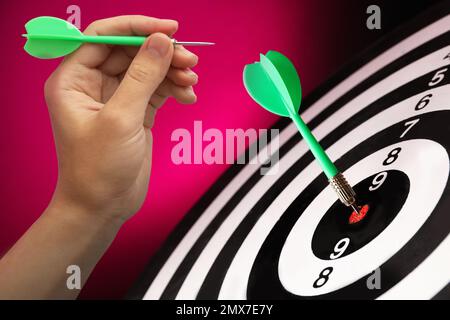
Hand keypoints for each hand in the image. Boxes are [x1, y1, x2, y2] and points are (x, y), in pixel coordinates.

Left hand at [45, 16, 198, 222]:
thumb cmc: (98, 169)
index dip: (136, 27)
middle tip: (189, 59)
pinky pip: (157, 90)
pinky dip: (174, 89)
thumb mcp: (121, 119)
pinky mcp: (135, 112)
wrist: (104, 207)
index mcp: (73, 80)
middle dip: (161, 53)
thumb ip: (142, 77)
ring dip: (171, 71)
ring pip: (147, 70)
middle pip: (130, 52)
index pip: (103, 36)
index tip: (169, 29)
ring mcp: (116, 99)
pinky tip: (188, 95)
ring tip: (191, 80)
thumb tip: (161, 42)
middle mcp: (93, 85)